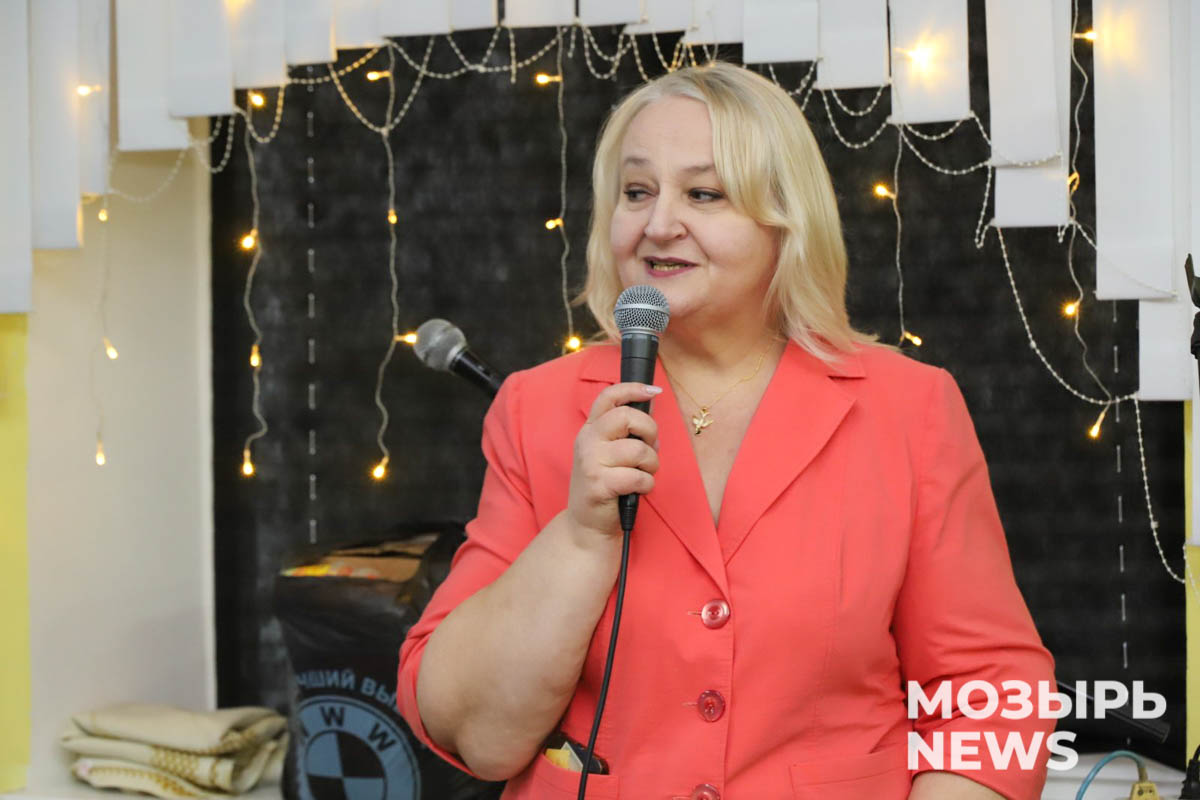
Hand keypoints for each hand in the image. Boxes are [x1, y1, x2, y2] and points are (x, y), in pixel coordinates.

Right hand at [565, 382, 661, 545]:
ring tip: (644, 474)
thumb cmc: (605, 487)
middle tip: (650, 448)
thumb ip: (625, 432)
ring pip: (639, 450)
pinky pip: (638, 476)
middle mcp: (587, 441)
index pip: (608, 396)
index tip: (654, 391)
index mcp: (590, 430)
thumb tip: (651, 406)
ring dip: (652, 464)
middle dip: (650, 431)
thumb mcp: (608, 454)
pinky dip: (647, 484)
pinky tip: (639, 489)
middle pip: (627, 416)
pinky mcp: (599, 485)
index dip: (633, 389)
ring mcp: (590, 463)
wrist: (586, 527)